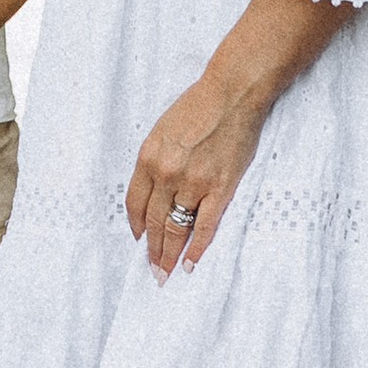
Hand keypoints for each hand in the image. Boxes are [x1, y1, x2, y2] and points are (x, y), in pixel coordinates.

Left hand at [127, 65, 270, 273]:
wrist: (232, 95)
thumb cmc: (198, 107)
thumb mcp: (162, 131)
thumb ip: (156, 161)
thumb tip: (154, 193)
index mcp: (148, 157)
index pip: (135, 203)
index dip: (136, 226)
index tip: (139, 240)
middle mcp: (166, 173)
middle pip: (154, 222)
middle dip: (151, 249)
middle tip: (152, 269)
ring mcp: (193, 183)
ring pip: (176, 229)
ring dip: (170, 254)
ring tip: (166, 272)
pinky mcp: (220, 188)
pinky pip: (205, 226)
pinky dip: (197, 248)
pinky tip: (191, 262)